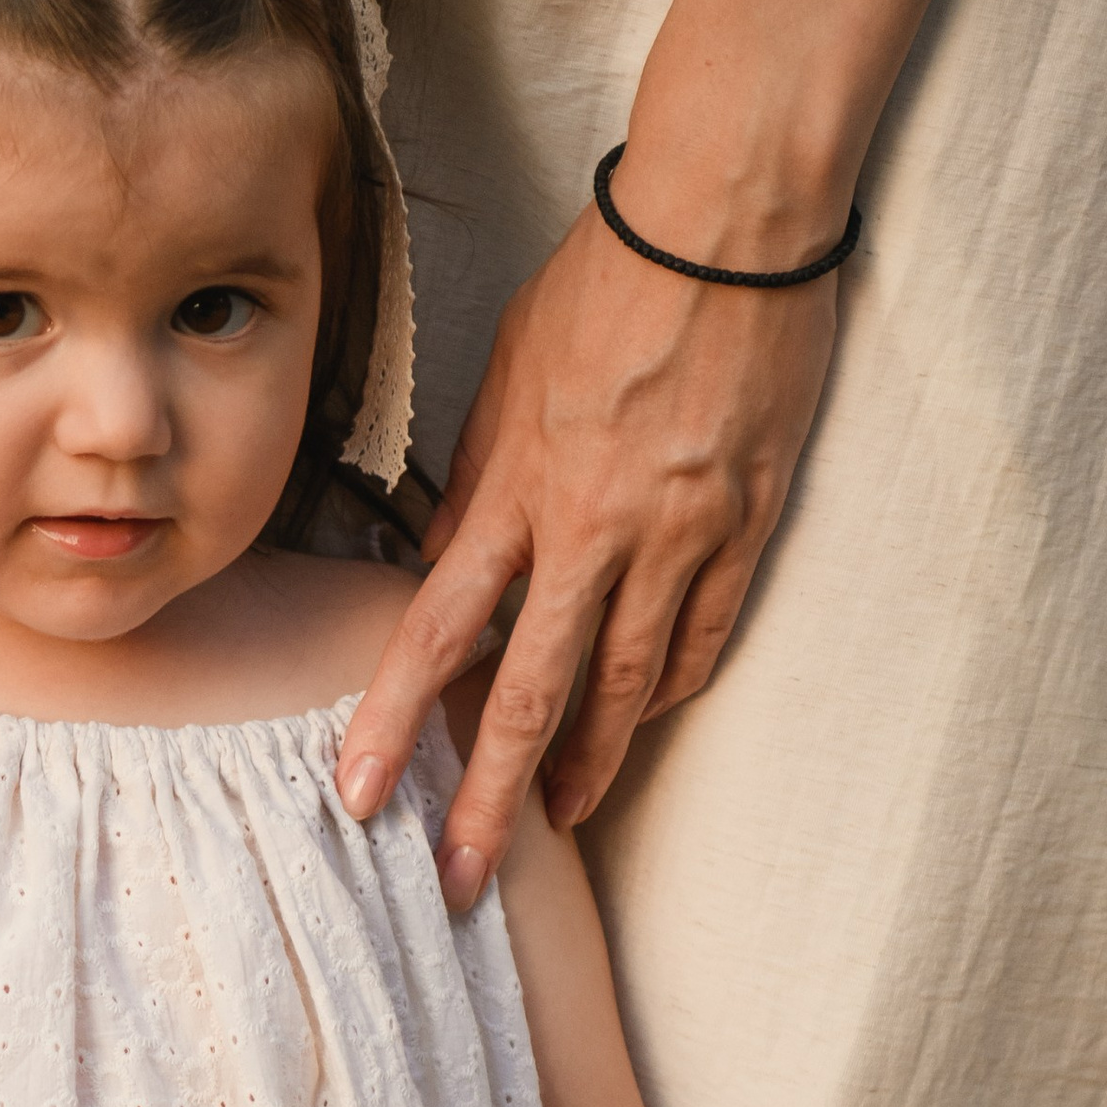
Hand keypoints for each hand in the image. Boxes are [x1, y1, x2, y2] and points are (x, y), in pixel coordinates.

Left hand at [337, 196, 836, 900]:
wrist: (730, 228)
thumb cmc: (606, 282)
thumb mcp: (508, 374)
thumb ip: (475, 481)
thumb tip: (439, 563)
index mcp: (517, 488)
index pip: (439, 629)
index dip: (394, 721)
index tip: (360, 796)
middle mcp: (593, 528)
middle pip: (529, 691)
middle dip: (490, 798)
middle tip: (460, 878)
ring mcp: (678, 535)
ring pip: (625, 684)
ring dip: (586, 764)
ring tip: (557, 821)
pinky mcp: (747, 526)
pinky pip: (703, 635)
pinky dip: (666, 688)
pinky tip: (641, 722)